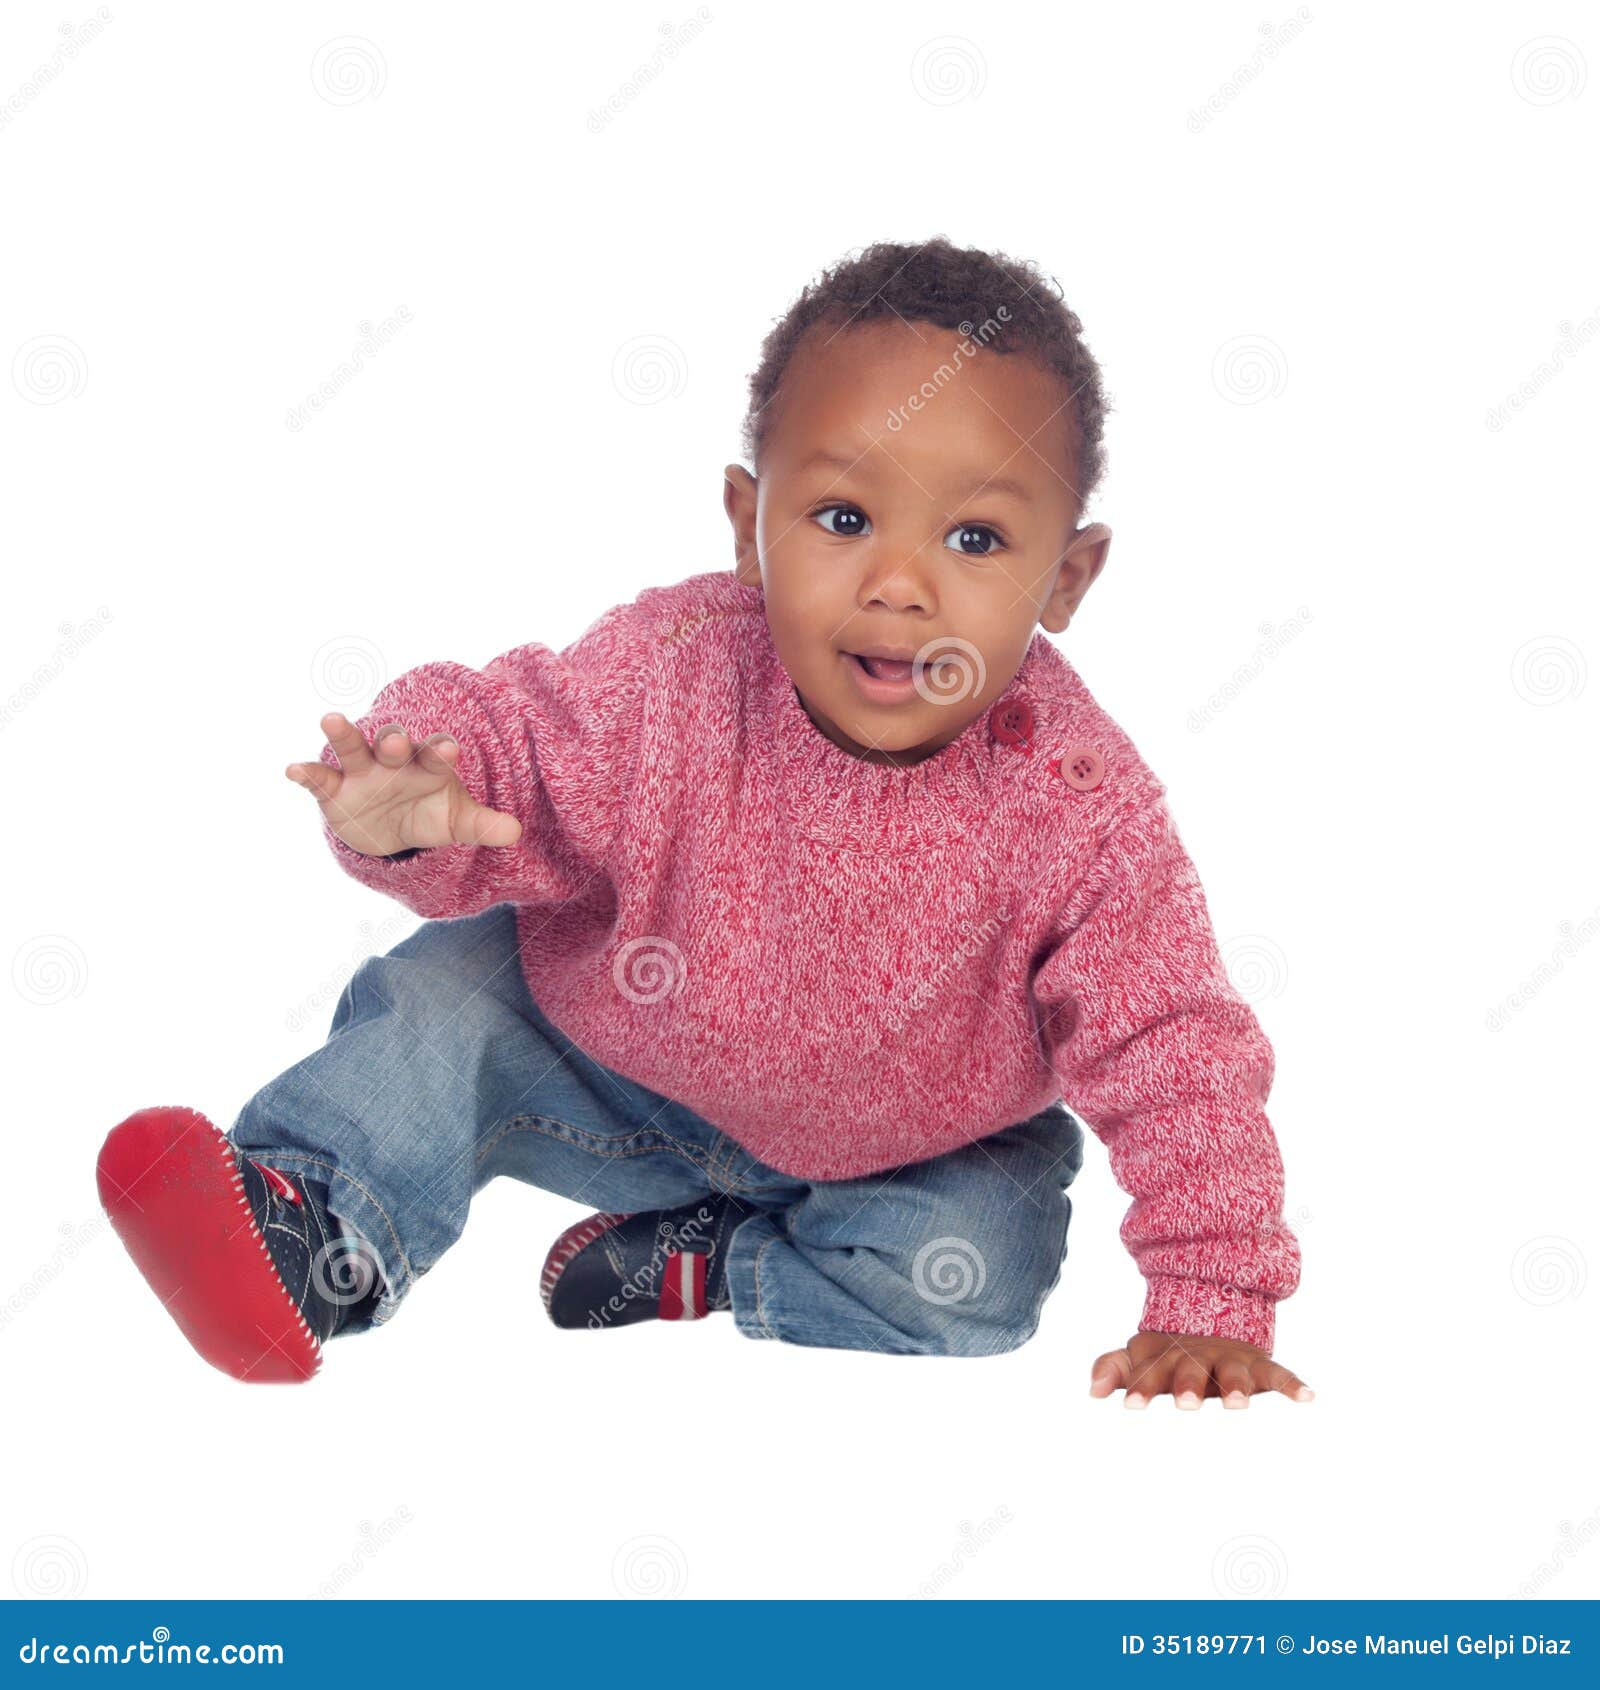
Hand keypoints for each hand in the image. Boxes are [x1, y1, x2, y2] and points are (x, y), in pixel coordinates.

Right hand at [285, 712, 523, 857]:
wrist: (390, 830)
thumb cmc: (427, 814)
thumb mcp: (456, 822)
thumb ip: (482, 824)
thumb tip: (515, 832)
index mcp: (426, 764)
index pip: (435, 753)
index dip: (441, 751)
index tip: (449, 750)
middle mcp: (392, 760)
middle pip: (393, 742)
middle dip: (394, 741)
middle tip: (396, 742)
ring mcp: (361, 771)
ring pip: (351, 746)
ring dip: (343, 733)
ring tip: (330, 718)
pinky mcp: (333, 789)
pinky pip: (318, 777)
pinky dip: (306, 772)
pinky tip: (292, 769)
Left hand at [1089, 1330, 1313, 1409]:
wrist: (1210, 1321)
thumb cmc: (1169, 1359)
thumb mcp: (1140, 1360)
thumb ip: (1113, 1368)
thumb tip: (1091, 1390)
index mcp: (1165, 1356)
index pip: (1150, 1371)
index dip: (1141, 1388)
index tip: (1129, 1406)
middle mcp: (1198, 1354)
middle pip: (1191, 1368)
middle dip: (1189, 1384)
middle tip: (1186, 1404)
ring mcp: (1230, 1358)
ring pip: (1234, 1370)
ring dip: (1237, 1386)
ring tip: (1239, 1405)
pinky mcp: (1260, 1364)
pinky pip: (1279, 1373)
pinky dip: (1293, 1385)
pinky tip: (1307, 1398)